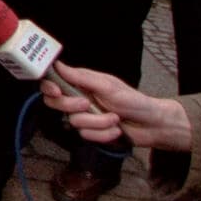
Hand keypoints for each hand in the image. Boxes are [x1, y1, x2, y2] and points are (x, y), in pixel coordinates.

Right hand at [41, 64, 191, 151]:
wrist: (151, 125)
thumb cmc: (134, 101)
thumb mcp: (108, 85)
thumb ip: (81, 77)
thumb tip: (58, 65)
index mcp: (81, 84)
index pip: (53, 83)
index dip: (49, 87)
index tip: (57, 92)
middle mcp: (79, 99)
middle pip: (56, 104)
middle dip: (72, 106)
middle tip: (88, 104)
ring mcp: (85, 117)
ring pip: (74, 122)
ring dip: (98, 122)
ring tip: (115, 118)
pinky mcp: (92, 133)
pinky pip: (87, 136)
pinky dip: (104, 134)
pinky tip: (116, 130)